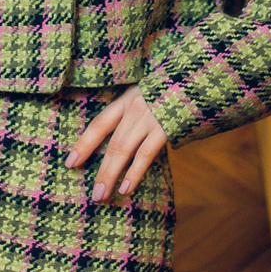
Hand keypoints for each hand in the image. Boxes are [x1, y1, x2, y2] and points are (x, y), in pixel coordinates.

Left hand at [67, 86, 168, 202]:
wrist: (200, 76)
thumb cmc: (176, 90)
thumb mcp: (151, 95)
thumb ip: (137, 114)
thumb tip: (127, 142)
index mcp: (128, 99)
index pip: (99, 124)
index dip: (84, 144)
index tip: (70, 163)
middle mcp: (135, 107)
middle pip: (111, 143)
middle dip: (101, 170)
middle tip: (94, 194)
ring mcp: (150, 116)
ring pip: (123, 150)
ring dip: (111, 175)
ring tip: (102, 195)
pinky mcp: (166, 126)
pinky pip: (145, 153)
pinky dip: (134, 172)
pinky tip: (126, 188)